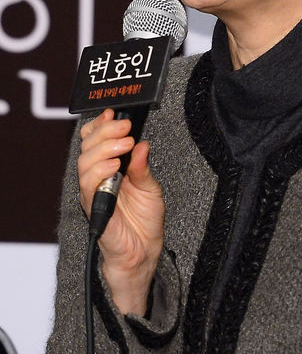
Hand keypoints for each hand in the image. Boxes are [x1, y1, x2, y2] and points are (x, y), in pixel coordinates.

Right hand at [78, 109, 164, 314]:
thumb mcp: (151, 187)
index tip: (113, 113)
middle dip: (105, 131)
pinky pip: (88, 186)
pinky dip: (100, 171)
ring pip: (85, 163)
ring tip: (123, 144)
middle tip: (125, 127)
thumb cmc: (144, 222)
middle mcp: (98, 179)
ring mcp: (94, 193)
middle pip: (88, 147)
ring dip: (104, 149)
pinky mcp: (94, 208)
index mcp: (110, 169)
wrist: (144, 253)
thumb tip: (141, 143)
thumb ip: (143, 166)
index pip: (95, 141)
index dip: (100, 125)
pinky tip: (114, 166)